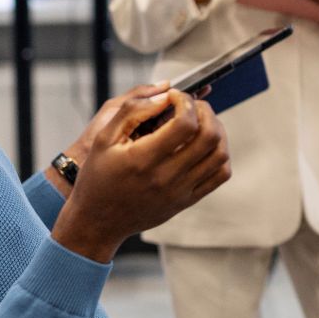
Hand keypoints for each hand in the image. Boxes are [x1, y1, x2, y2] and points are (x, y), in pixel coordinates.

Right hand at [50, 90, 231, 261]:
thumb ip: (133, 111)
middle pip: (209, 136)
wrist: (98, 221)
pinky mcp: (187, 200)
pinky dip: (220, 154)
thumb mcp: (103, 138)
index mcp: (144, 159)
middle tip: (191, 106)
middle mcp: (166, 177)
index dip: (185, 102)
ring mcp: (180, 191)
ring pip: (220, 154)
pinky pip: (220, 175)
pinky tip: (203, 145)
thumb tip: (164, 96)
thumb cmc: (97, 177)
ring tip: (200, 122)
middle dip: (205, 111)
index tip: (175, 97)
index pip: (185, 124)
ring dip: (216, 130)